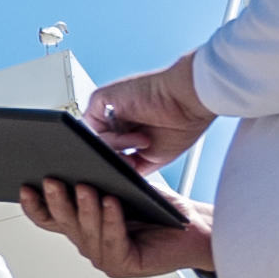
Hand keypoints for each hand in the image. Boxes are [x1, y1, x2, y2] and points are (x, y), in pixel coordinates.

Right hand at [21, 174, 214, 277]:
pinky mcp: (126, 265)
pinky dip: (111, 220)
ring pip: (88, 233)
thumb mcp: (123, 186)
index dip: (35, 206)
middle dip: (58, 201)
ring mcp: (106, 258)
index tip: (25, 187)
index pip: (51, 219)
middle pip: (66, 224)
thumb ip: (101, 179)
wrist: (194, 229)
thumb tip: (78, 157)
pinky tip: (111, 203)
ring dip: (86, 209)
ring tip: (85, 187)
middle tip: (52, 181)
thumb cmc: (160, 210)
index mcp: (85, 228)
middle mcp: (91, 245)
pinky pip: (113, 242)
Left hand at [82, 55, 216, 167]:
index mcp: (126, 131)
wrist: (188, 103)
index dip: (115, 165)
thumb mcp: (151, 158)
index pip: (107, 153)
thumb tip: (112, 177)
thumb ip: (128, 166)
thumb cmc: (180, 126)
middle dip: (114, 159)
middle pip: (96, 148)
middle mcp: (114, 120)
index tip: (133, 168)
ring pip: (93, 141)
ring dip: (117, 148)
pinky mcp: (100, 100)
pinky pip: (90, 127)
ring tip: (143, 142)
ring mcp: (106, 110)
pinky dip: (112, 139)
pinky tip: (134, 136)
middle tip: (135, 159)